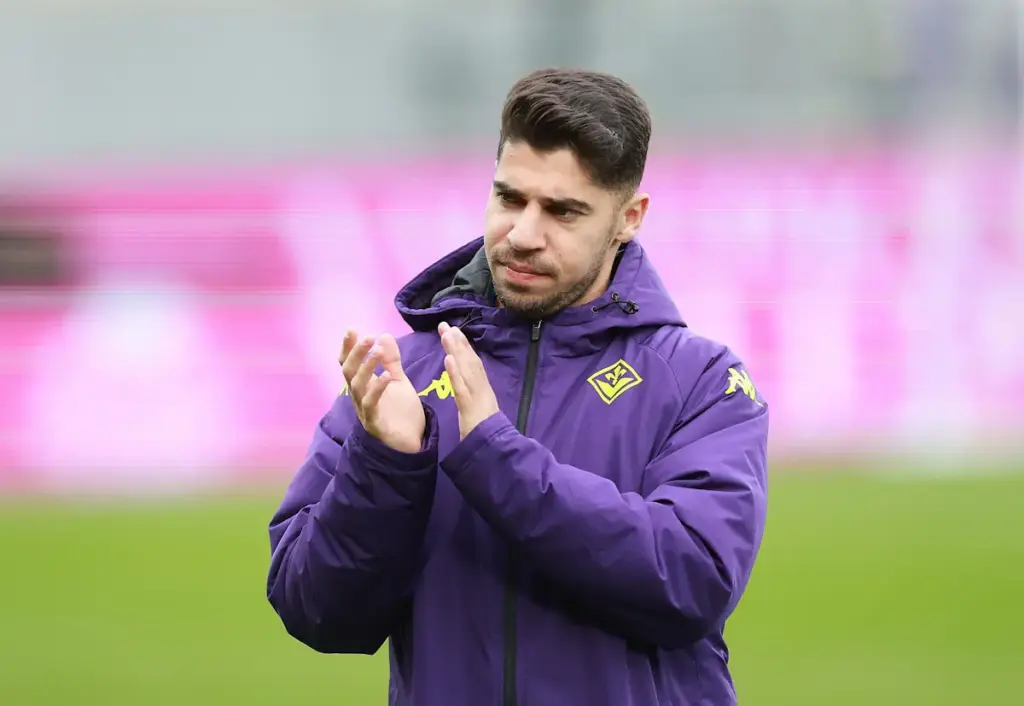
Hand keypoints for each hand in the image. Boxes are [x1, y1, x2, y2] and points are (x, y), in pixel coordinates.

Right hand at [340, 330, 425, 453]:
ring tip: (377, 351)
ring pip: (357, 386)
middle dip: (356, 353)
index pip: (350, 363)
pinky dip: (377, 389)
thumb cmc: (401, 412)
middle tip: (366, 337)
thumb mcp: (398, 381)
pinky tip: (385, 377)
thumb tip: (383, 334)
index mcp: (364, 385)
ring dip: (366, 367)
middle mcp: (360, 396)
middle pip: (349, 372)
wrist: (413, 442)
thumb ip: (391, 360)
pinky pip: (371, 405)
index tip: (351, 329)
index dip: (348, 347)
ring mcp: (365, 410)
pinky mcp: (375, 423)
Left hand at [438, 322, 499, 439]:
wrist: (494, 450)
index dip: (464, 346)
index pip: (473, 364)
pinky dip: (455, 373)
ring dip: (456, 351)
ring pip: (466, 370)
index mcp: (483, 389)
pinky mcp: (471, 407)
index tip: (454, 330)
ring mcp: (477, 396)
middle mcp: (482, 388)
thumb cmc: (485, 433)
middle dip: (458, 342)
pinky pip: (462, 388)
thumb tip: (468, 386)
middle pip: (470, 361)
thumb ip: (474, 398)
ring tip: (447, 334)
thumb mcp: (479, 411)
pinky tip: (448, 359)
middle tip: (445, 325)